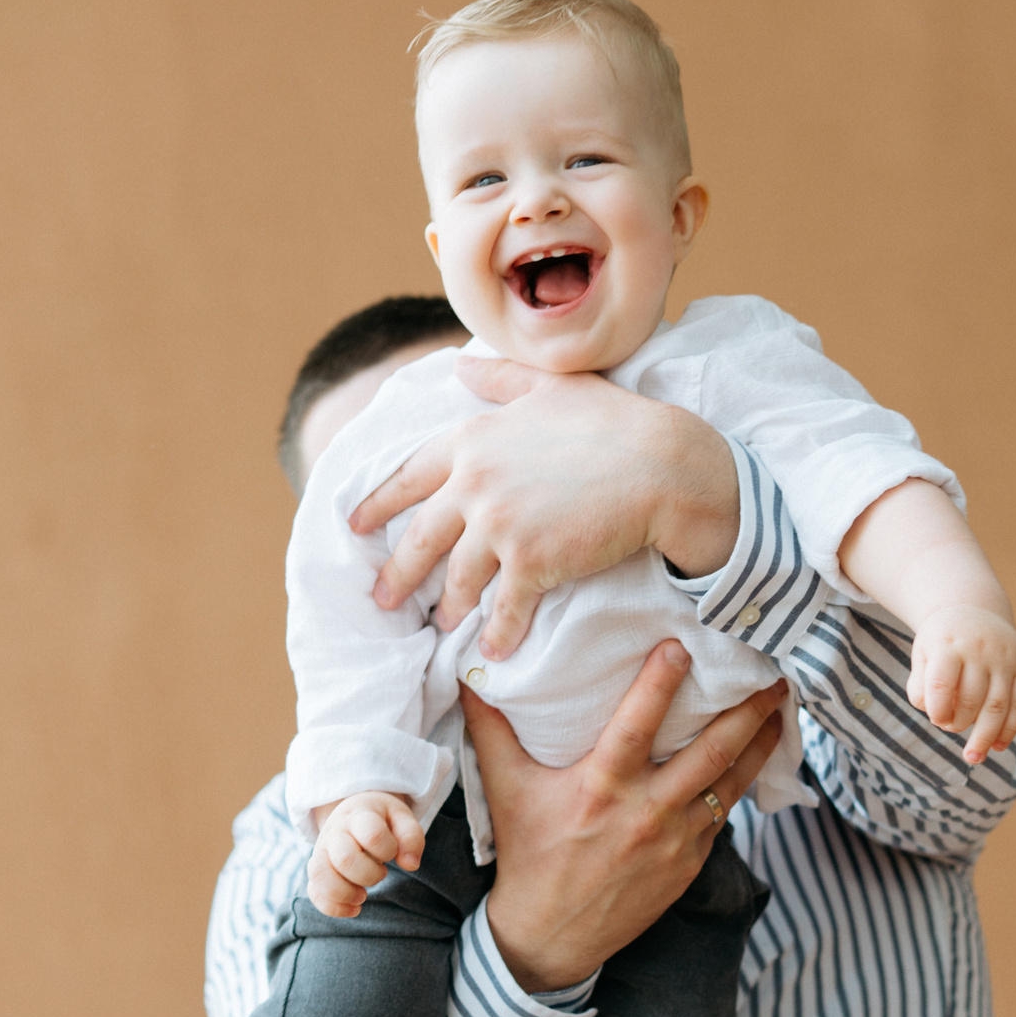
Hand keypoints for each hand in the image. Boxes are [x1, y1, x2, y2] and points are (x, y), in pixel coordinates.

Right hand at [308, 791, 424, 918]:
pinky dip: (333, 907)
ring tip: (363, 896)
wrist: (352, 813)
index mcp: (360, 816)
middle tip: (382, 873)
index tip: (392, 854)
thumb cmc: (382, 820)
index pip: (372, 834)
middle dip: (369, 875)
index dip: (388, 850)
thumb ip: (410, 836)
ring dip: (345, 893)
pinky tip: (354, 909)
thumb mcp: (401, 817)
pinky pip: (314, 892)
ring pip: (320, 875)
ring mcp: (321, 851)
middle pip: (344, 858)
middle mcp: (336, 832)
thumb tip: (410, 865)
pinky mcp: (317, 871)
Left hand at [349, 359, 739, 660]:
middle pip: (421, 538)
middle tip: (382, 599)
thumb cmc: (612, 421)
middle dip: (399, 573)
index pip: (409, 477)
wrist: (659, 465)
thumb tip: (459, 365)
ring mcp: (499, 527)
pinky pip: (504, 609)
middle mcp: (474, 484)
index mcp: (472, 441)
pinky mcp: (531, 564)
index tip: (356, 525)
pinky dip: (497, 634)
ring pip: (459, 579)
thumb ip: (500, 377)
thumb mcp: (550, 386)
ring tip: (444, 624)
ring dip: (450, 608)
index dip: (379, 504)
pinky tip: (493, 652)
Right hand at [469, 643, 786, 990]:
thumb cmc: (529, 855)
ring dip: (761, 741)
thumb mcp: (505, 790)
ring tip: (782, 706)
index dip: (660, 683)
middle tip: (773, 673)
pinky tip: (757, 756)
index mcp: (600, 788)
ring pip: (732, 781)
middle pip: (712, 751)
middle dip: (748, 710)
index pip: (637, 726)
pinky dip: (743, 781)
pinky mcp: (691, 862)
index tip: (682, 646)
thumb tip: (470, 671)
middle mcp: (646, 813)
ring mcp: (675, 840)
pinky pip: (725, 814)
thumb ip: (491, 728)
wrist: (551, 936)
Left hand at [907, 606, 1015, 763]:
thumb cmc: (942, 641)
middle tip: (951, 729)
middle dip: (960, 724)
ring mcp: (1006, 657)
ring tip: (973, 758)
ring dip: (986, 737)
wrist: (975, 609)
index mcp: (949, 644)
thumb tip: (934, 714)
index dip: (938, 711)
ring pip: (998, 706)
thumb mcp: (922, 655)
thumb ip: (919, 686)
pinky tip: (998, 746)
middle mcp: (981, 649)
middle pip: (972, 700)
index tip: (937, 720)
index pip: (941, 685)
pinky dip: (1010, 729)